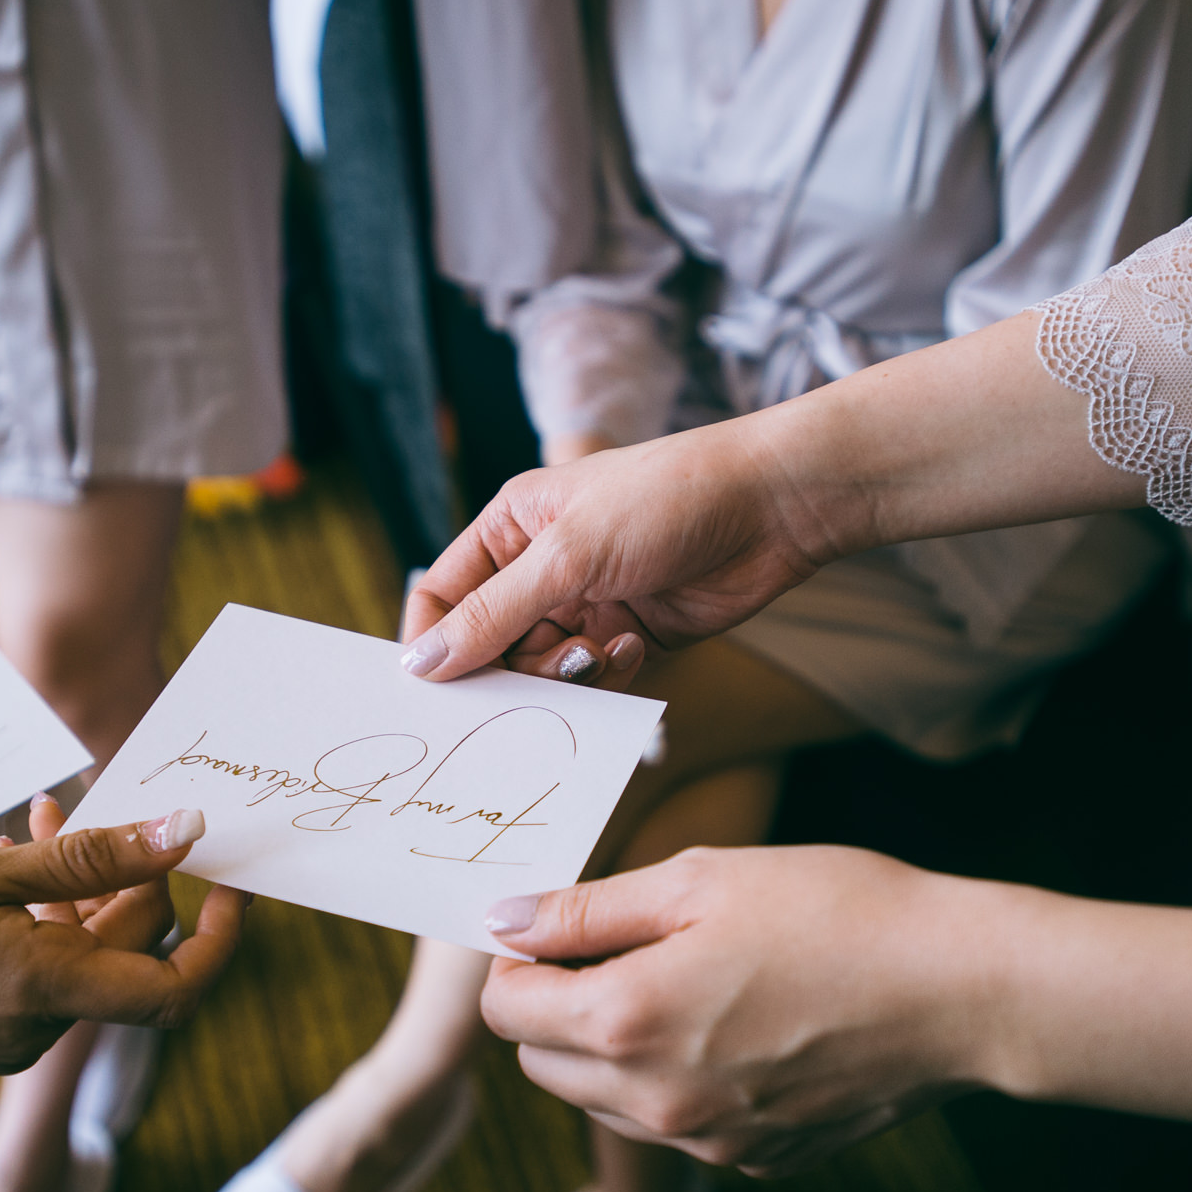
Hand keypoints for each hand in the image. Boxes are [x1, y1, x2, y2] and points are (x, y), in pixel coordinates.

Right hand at [0, 810, 246, 1077]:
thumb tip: (184, 834)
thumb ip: (82, 858)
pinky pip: (43, 973)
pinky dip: (41, 918)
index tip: (230, 879)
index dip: (220, 938)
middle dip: (127, 876)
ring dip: (77, 889)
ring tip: (27, 822)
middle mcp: (35, 1029)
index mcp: (40, 988)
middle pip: (130, 956)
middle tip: (74, 807)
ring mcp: (7, 1039)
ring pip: (85, 958)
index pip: (175, 988)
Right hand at [402, 423, 832, 683]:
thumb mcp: (569, 554)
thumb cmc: (667, 500)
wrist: (771, 508)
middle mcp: (542, 567)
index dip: (435, 644)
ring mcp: (587, 602)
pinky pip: (593, 680)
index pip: (442, 596)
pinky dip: (608, 674)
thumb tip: (421, 666)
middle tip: (551, 664)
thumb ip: (493, 615)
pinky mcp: (629, 635)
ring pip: (542, 670)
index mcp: (512, 528)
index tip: (440, 691)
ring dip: (567, 674)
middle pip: (490, 645)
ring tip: (602, 649)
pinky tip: (635, 645)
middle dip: (514, 667)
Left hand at [479, 845, 984, 1174]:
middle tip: (629, 947)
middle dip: (560, 1007)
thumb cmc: (837, 912)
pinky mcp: (757, 1160)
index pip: (507, 1010)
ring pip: (608, 1103)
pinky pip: (681, 1125)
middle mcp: (656, 1103)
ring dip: (616, 1049)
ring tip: (695, 983)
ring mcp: (710, 1143)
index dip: (522, 960)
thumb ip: (587, 910)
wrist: (961, 990)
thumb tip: (500, 922)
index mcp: (628, 1022)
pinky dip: (683, 1082)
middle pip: (544, 1065)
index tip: (564, 927)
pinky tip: (747, 1027)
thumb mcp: (701, 880)